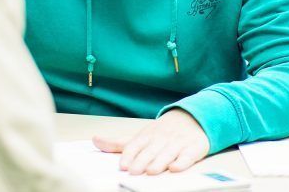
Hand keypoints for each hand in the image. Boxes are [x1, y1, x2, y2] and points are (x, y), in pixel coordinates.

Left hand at [93, 109, 209, 174]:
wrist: (192, 118)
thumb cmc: (162, 132)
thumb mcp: (140, 135)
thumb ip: (118, 142)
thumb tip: (95, 140)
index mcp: (146, 136)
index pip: (135, 145)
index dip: (129, 155)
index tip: (122, 165)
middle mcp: (161, 139)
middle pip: (150, 151)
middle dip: (142, 160)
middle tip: (134, 171)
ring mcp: (177, 143)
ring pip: (167, 153)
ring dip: (159, 162)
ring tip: (151, 171)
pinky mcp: (193, 148)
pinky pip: (188, 156)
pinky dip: (182, 162)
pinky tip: (176, 168)